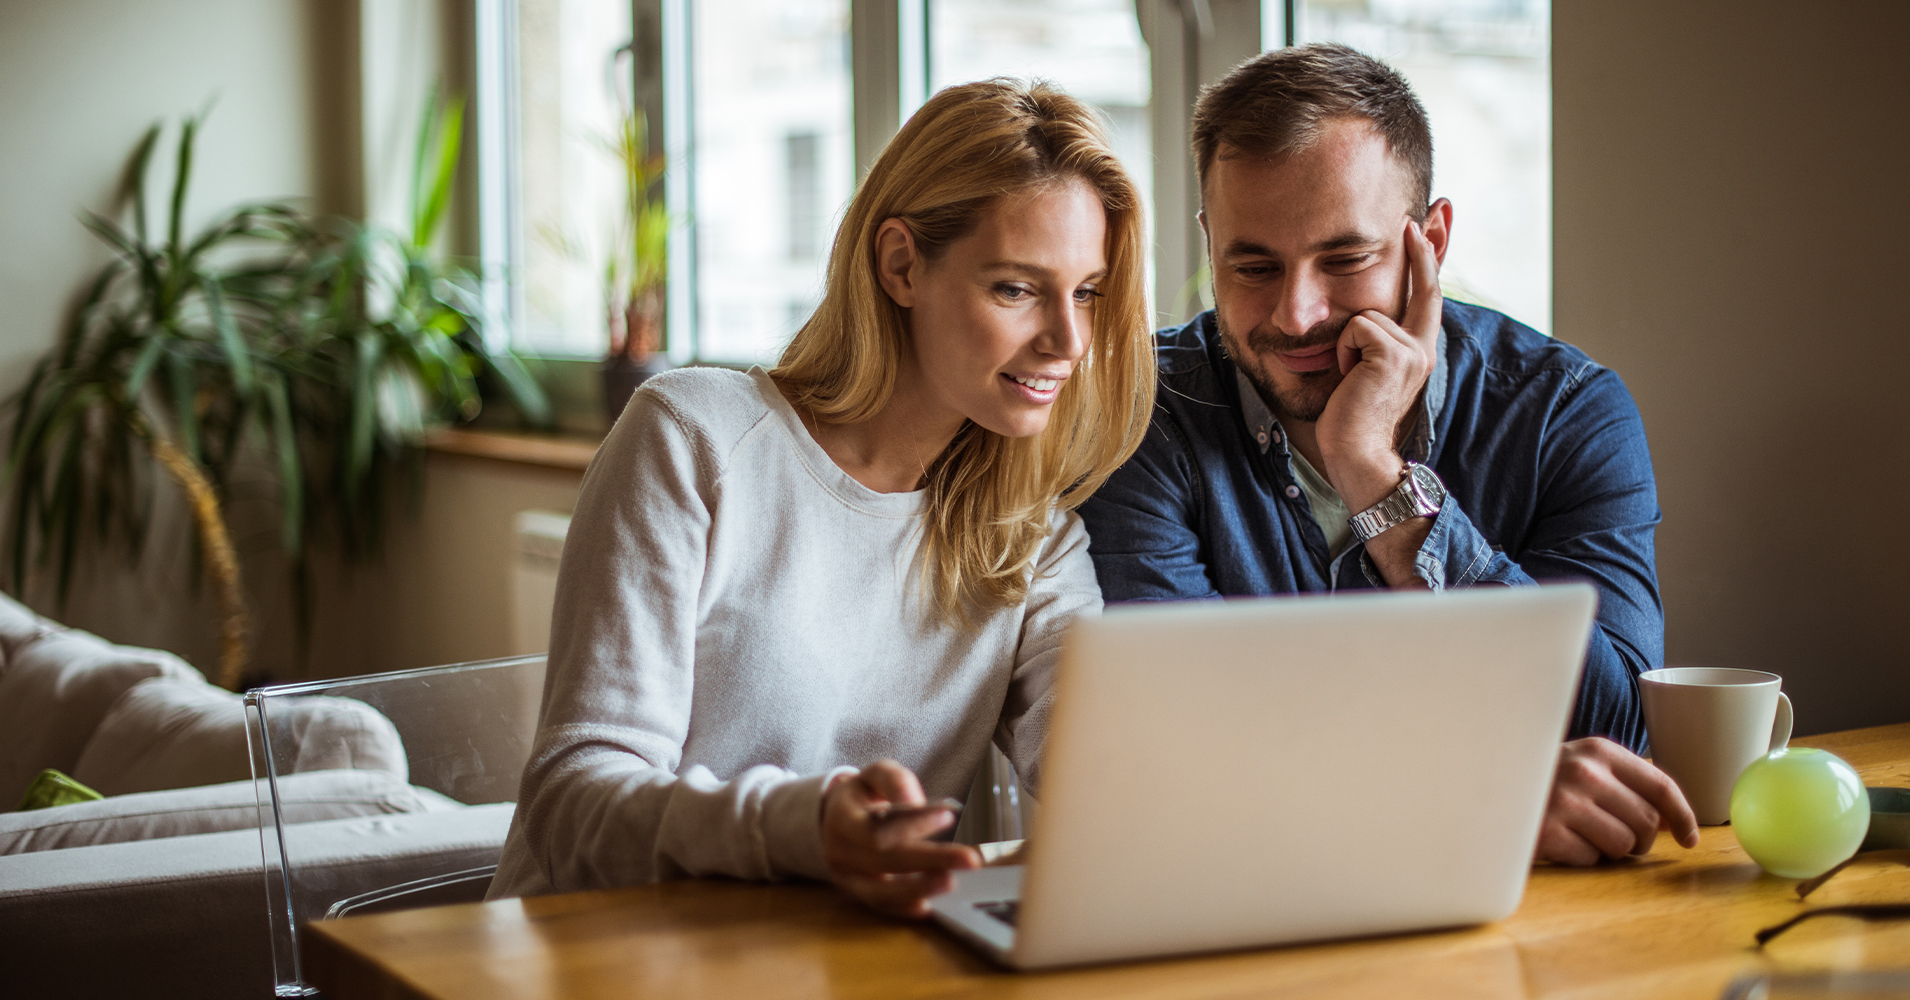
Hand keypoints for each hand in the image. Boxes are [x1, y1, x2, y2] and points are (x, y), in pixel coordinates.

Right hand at [821, 760, 979, 917]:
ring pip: (881, 892)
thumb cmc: (863, 795)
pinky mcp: (859, 894)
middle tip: (969, 859)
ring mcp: (847, 878)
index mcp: (842, 819)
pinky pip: (882, 906)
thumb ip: (894, 780)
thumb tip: (915, 802)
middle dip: (929, 860)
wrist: (835, 818)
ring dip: (919, 888)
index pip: (876, 828)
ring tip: (951, 881)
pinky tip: (929, 906)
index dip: (912, 824)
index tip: (948, 815)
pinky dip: (905, 908)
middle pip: (885, 861)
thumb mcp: (874, 775)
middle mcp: (840, 852)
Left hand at [1315, 219, 1443, 513]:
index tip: (1422, 227)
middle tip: (1411, 218)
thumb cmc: (1350, 421)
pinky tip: (1349, 377)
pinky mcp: (1394, 353)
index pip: (1427, 298)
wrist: (1357, 455)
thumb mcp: (1362, 373)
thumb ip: (1368, 343)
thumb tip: (1358, 319)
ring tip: (1350, 376)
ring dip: (1347, 342)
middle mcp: (1423, 348)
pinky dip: (1343, 350)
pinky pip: (1356, 327)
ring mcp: (1412, 350)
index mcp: (1417, 352)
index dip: (1427, 261)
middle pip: (1421, 287)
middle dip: (1420, 250)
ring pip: (1366, 314)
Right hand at [1536, 737, 1699, 865]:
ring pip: (1624, 845)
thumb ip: (1623, 782)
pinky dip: (1581, 857)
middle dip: (1640, 839)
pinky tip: (1560, 841)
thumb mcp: (1582, 766)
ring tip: (1583, 835)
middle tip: (1613, 835)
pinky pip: (1591, 859)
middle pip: (1647, 822)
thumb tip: (1672, 819)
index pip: (1659, 784)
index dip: (1682, 815)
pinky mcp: (1547, 832)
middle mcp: (1585, 772)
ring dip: (1610, 849)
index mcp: (1599, 751)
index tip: (1690, 838)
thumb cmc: (1542, 781)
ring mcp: (1565, 802)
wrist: (1482, 783)